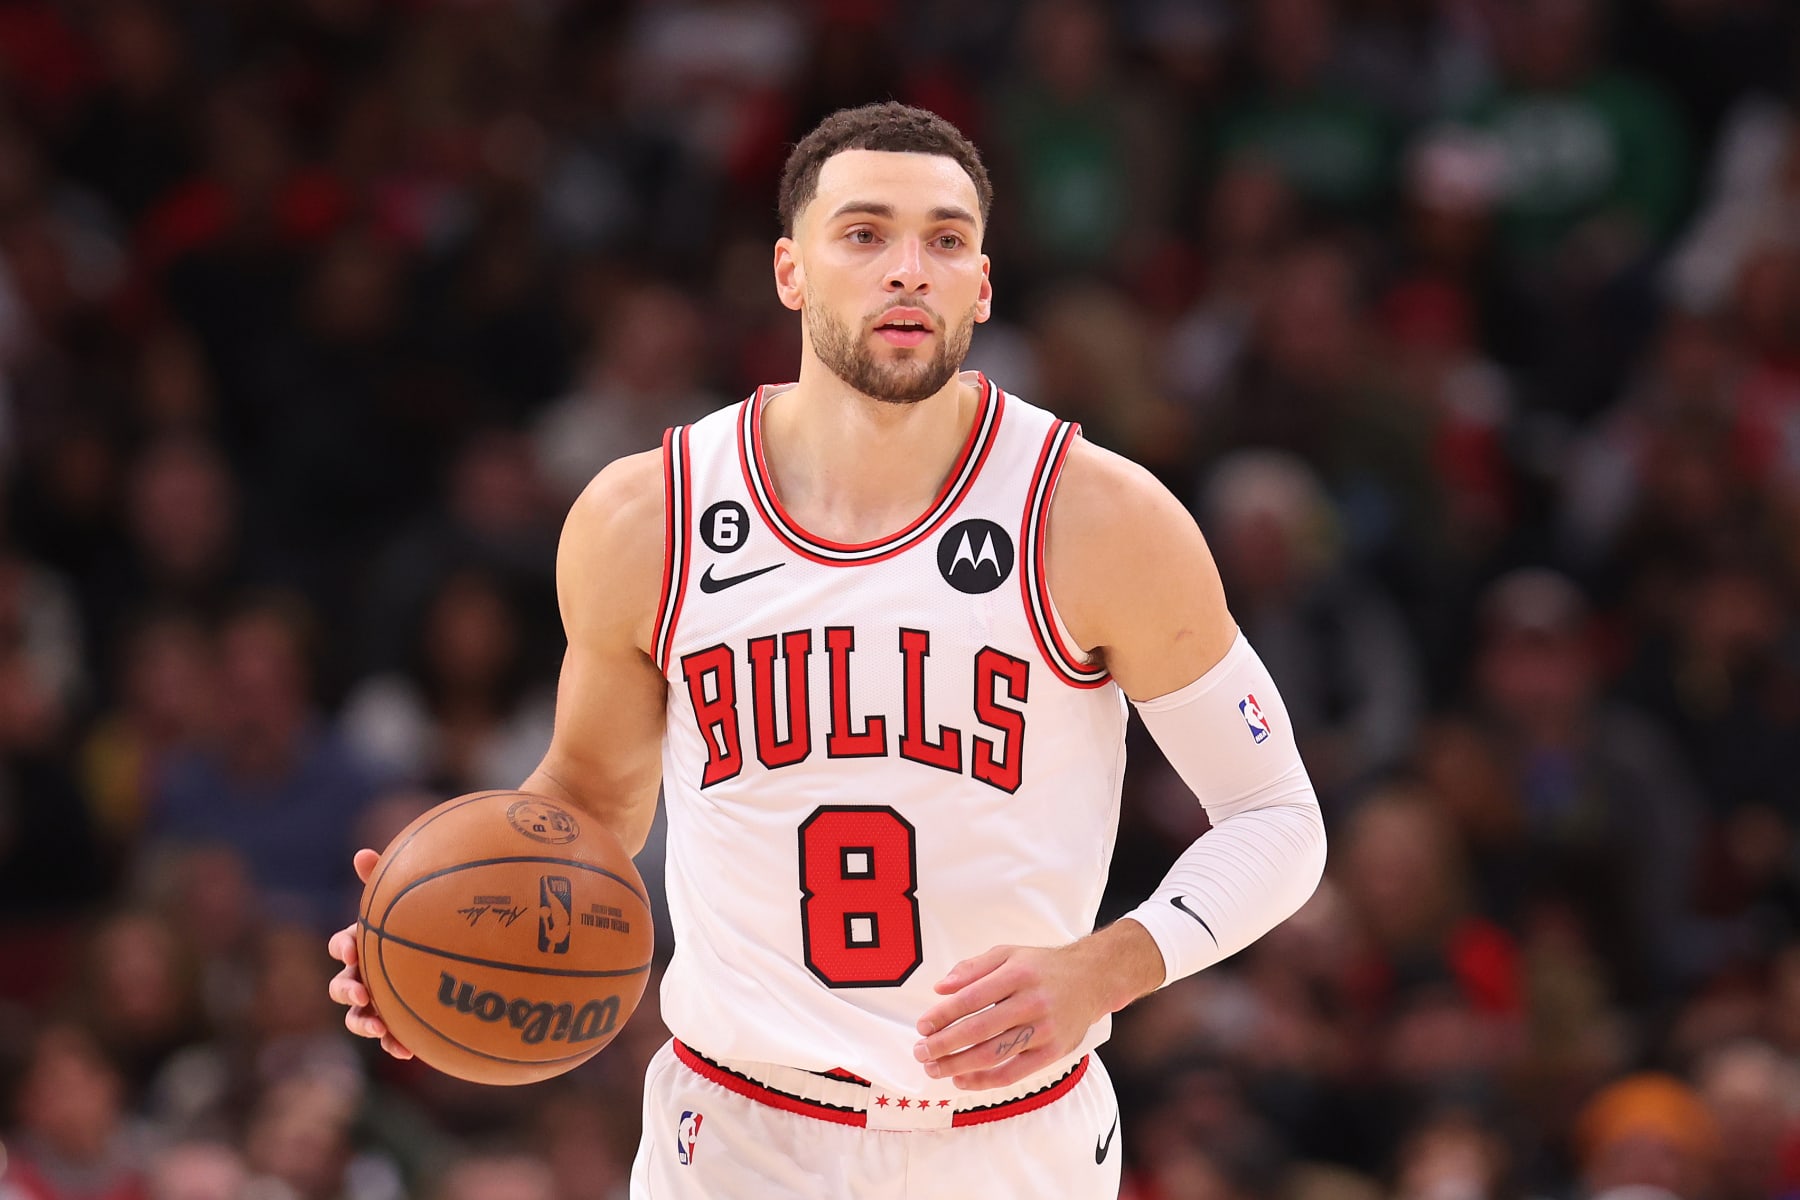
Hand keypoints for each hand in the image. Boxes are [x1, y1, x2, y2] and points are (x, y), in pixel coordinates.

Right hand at [326, 848, 412, 1059]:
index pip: (341, 945)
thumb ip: (387, 882)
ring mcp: (381, 1002)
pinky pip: (390, 1038)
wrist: (461, 959)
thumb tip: (362, 854)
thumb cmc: (431, 922)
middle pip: (341, 987)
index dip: (342, 947)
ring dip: (363, 1023)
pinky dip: (393, 1044)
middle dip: (346, 991)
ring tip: (378, 1028)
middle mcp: (366, 974)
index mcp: (366, 944)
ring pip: (358, 1019)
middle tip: (363, 993)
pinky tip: (407, 1051)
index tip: (353, 947)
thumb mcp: (411, 901)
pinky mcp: (400, 1024)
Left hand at [913, 924, 1162, 1090]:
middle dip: (944, 1044)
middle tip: (920, 1052)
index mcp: (1018, 974)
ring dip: (958, 1065)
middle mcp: (1032, 1002)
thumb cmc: (1042, 967)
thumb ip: (972, 968)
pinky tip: (961, 1079)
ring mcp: (1044, 1030)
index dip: (943, 1015)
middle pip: (979, 1030)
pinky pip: (1013, 1072)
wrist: (1093, 979)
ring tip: (934, 1069)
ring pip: (994, 1054)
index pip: (971, 998)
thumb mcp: (1008, 954)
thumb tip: (940, 989)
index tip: (922, 1026)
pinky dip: (984, 1080)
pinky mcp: (1053, 1052)